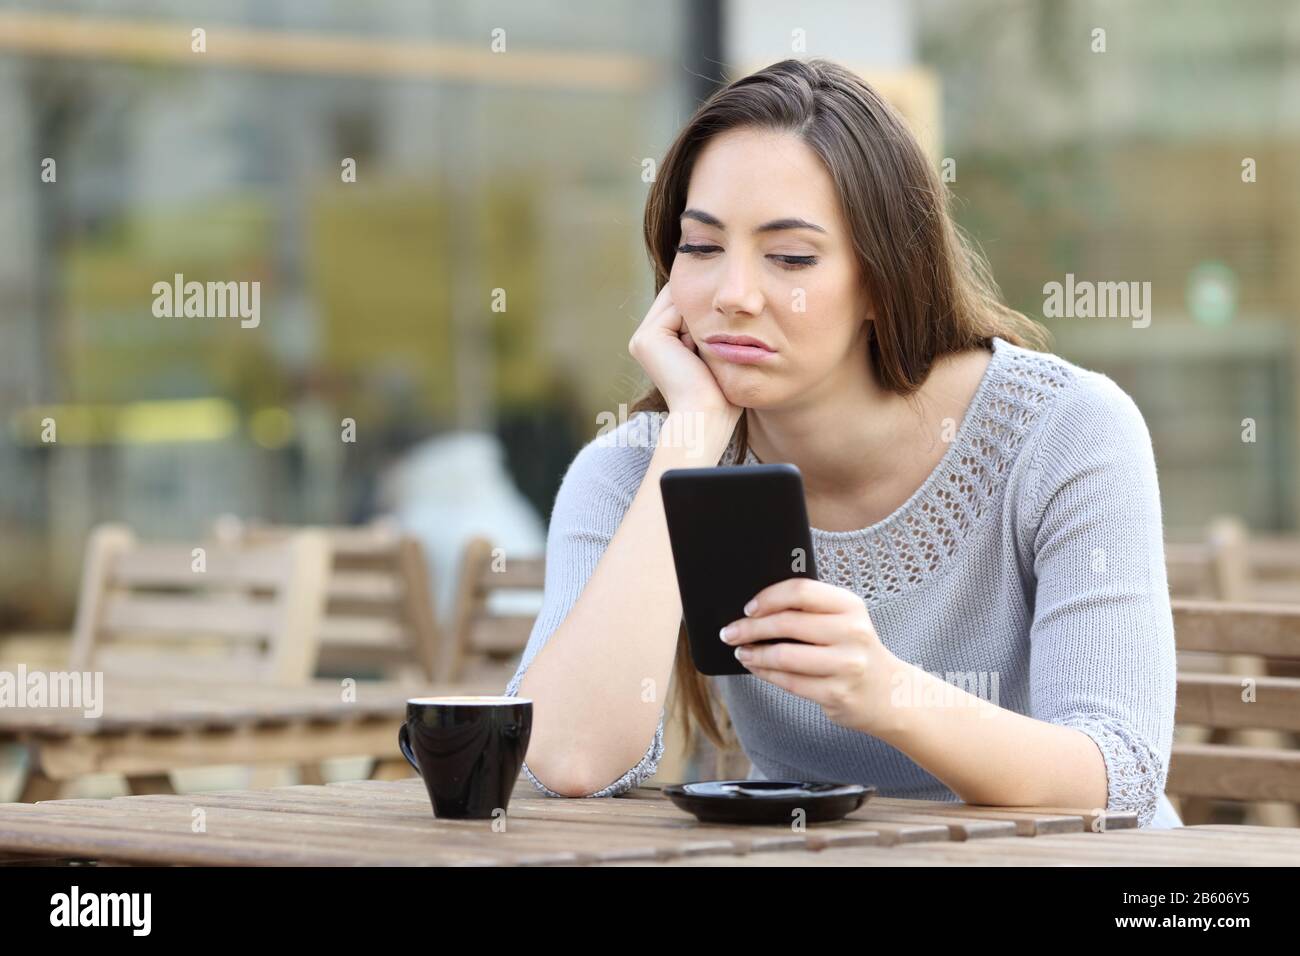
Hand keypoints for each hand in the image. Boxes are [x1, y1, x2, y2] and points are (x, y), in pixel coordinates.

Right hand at [628, 282, 740, 418]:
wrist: (705, 416)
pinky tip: (697, 350)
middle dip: (702, 311)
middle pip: (680, 299)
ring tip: (704, 351)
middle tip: (713, 344)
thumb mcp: (712, 354)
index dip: (705, 312)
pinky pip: (678, 307)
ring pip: (680, 300)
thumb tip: (717, 303)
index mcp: (656, 344)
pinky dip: (696, 324)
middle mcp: (644, 339)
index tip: (720, 339)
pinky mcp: (647, 338)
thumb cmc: (718, 394)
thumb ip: (706, 327)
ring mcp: (642, 338)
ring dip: (701, 318)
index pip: (683, 305)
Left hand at [718, 577, 904, 734]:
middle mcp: (852, 632)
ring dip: (754, 653)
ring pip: (784, 655)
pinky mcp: (837, 694)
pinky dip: (766, 673)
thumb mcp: (843, 620)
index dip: (768, 597)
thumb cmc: (853, 650)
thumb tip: (755, 609)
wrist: (889, 693)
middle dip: (750, 628)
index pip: (801, 591)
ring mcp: (846, 665)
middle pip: (787, 623)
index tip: (748, 608)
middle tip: (729, 632)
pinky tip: (756, 667)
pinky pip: (789, 681)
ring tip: (740, 652)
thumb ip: (809, 610)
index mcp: (850, 606)